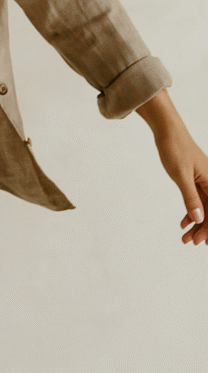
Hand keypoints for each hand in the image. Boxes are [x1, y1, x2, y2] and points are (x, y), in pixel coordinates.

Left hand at [135, 89, 206, 245]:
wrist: (167, 130)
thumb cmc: (175, 148)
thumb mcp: (181, 175)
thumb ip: (190, 197)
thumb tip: (199, 218)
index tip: (200, 242)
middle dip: (203, 229)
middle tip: (189, 242)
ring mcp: (204, 180)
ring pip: (204, 207)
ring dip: (196, 223)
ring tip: (184, 237)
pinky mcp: (195, 179)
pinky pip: (197, 200)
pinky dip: (191, 212)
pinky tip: (183, 223)